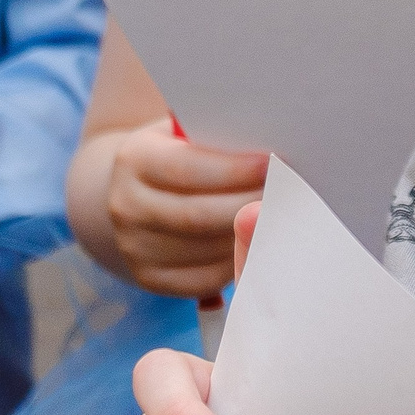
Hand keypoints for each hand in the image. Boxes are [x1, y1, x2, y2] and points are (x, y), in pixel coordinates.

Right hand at [105, 117, 266, 297]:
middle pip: (198, 215)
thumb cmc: (180, 155)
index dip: (234, 170)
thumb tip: (270, 143)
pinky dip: (235, 264)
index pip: (187, 168)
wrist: (136, 192)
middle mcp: (126, 206)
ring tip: (281, 220)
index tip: (272, 165)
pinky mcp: (150, 278)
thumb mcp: (185, 135)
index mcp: (134, 159)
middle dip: (248, 206)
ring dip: (248, 238)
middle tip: (288, 197)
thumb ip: (217, 139)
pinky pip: (203, 280)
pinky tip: (257, 246)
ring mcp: (134, 247)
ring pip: (204, 250)